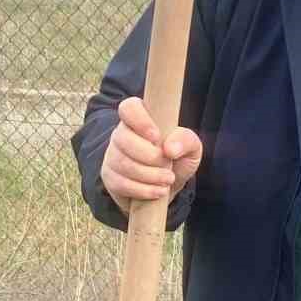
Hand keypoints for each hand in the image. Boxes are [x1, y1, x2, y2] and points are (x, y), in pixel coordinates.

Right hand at [100, 97, 202, 214]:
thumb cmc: (177, 160)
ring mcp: (113, 155)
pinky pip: (121, 183)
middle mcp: (121, 133)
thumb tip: (170, 148)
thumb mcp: (190, 149)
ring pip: (123, 163)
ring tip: (168, 180)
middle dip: (149, 156)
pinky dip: (143, 190)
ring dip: (149, 175)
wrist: (166, 187)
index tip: (156, 137)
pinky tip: (158, 192)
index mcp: (140, 118)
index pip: (129, 108)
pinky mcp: (110, 177)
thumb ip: (186, 140)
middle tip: (168, 165)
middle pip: (123, 138)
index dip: (140, 121)